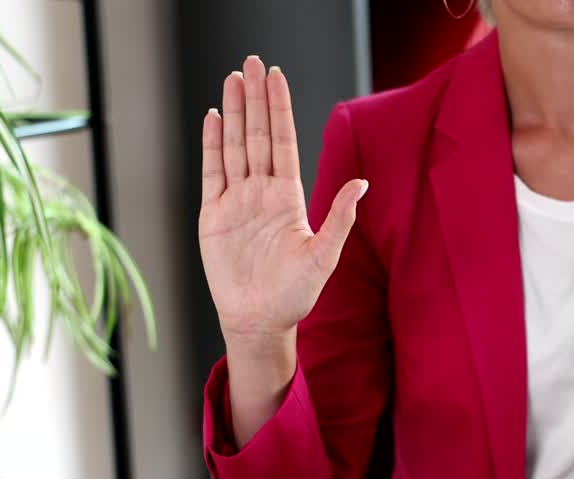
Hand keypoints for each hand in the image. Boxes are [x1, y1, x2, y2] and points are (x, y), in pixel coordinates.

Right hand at [199, 56, 367, 349]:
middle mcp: (262, 193)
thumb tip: (362, 183)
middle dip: (255, 99)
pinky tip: (213, 119)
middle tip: (253, 63)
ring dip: (233, 113)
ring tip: (233, 79)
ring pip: (234, 146)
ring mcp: (237, 201)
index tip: (277, 78)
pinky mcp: (213, 215)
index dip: (279, 109)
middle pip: (257, 135)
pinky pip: (211, 173)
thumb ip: (340, 217)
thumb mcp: (324, 255)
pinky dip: (211, 145)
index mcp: (289, 198)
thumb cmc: (295, 295)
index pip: (283, 142)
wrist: (260, 320)